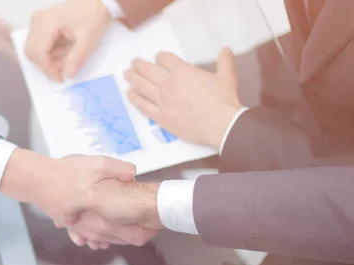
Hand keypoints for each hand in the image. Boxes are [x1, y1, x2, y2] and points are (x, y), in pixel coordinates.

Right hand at [0, 149, 153, 246]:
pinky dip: (92, 237)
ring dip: (112, 238)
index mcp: (102, 212)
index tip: (152, 228)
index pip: (129, 232)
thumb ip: (119, 169)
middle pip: (117, 238)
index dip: (143, 231)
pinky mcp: (69, 224)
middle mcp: (91, 224)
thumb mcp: (97, 163)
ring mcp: (79, 226)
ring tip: (126, 234)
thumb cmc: (66, 171)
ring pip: (100, 239)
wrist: (37, 179)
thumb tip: (136, 175)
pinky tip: (98, 236)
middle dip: (131, 236)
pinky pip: (84, 236)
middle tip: (145, 233)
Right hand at [25, 0, 110, 80]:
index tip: (61, 79)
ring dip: (50, 60)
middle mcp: (38, 21)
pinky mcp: (42, 25)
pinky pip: (41, 45)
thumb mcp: (88, 40)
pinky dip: (52, 54)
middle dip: (47, 65)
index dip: (48, 69)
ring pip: (35, 50)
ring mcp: (38, 22)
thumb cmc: (93, 16)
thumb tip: (67, 75)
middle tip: (64, 71)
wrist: (97, 2)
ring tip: (68, 58)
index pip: (38, 52)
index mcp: (46, 22)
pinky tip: (66, 51)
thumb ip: (76, 59)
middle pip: (32, 52)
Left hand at [125, 48, 242, 148]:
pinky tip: (130, 94)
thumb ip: (224, 62)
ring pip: (142, 86)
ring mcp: (162, 101)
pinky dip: (135, 99)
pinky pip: (143, 106)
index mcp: (182, 72)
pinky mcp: (161, 117)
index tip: (159, 58)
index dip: (160, 56)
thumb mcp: (227, 77)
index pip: (164, 58)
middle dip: (139, 65)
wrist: (220, 125)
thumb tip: (226, 50)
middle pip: (148, 70)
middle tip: (133, 63)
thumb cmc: (223, 101)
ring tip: (127, 74)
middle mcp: (168, 84)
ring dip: (133, 79)